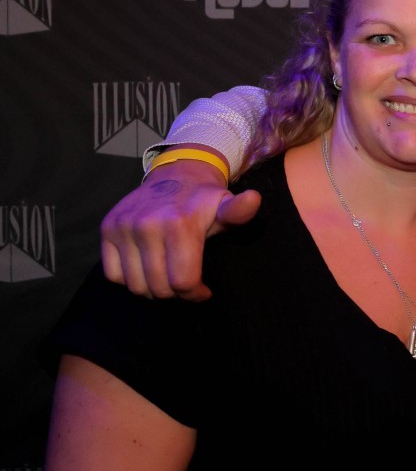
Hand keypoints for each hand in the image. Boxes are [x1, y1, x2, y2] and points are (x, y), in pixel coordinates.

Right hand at [99, 159, 258, 299]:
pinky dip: (130, 280)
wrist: (175, 176)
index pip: (183, 282)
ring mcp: (124, 227)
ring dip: (153, 290)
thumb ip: (239, 212)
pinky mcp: (107, 228)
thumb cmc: (205, 201)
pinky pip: (113, 274)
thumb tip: (252, 200)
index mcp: (179, 224)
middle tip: (186, 285)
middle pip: (159, 287)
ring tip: (168, 279)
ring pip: (135, 285)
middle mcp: (147, 225)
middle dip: (176, 294)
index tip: (204, 291)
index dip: (195, 294)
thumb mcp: (226, 206)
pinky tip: (148, 271)